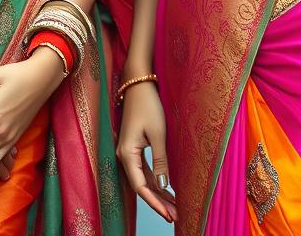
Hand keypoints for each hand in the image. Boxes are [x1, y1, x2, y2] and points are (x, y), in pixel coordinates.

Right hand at [116, 80, 175, 222]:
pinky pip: (143, 169)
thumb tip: (163, 186)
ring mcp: (128, 151)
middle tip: (176, 216)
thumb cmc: (148, 105)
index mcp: (127, 153)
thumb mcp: (157, 134)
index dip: (155, 203)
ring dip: (158, 193)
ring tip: (174, 207)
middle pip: (141, 186)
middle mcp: (124, 155)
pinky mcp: (134, 146)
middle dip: (158, 202)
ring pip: (143, 179)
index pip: (141, 187)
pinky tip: (165, 188)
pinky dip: (154, 180)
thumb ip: (160, 161)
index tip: (170, 215)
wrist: (138, 83)